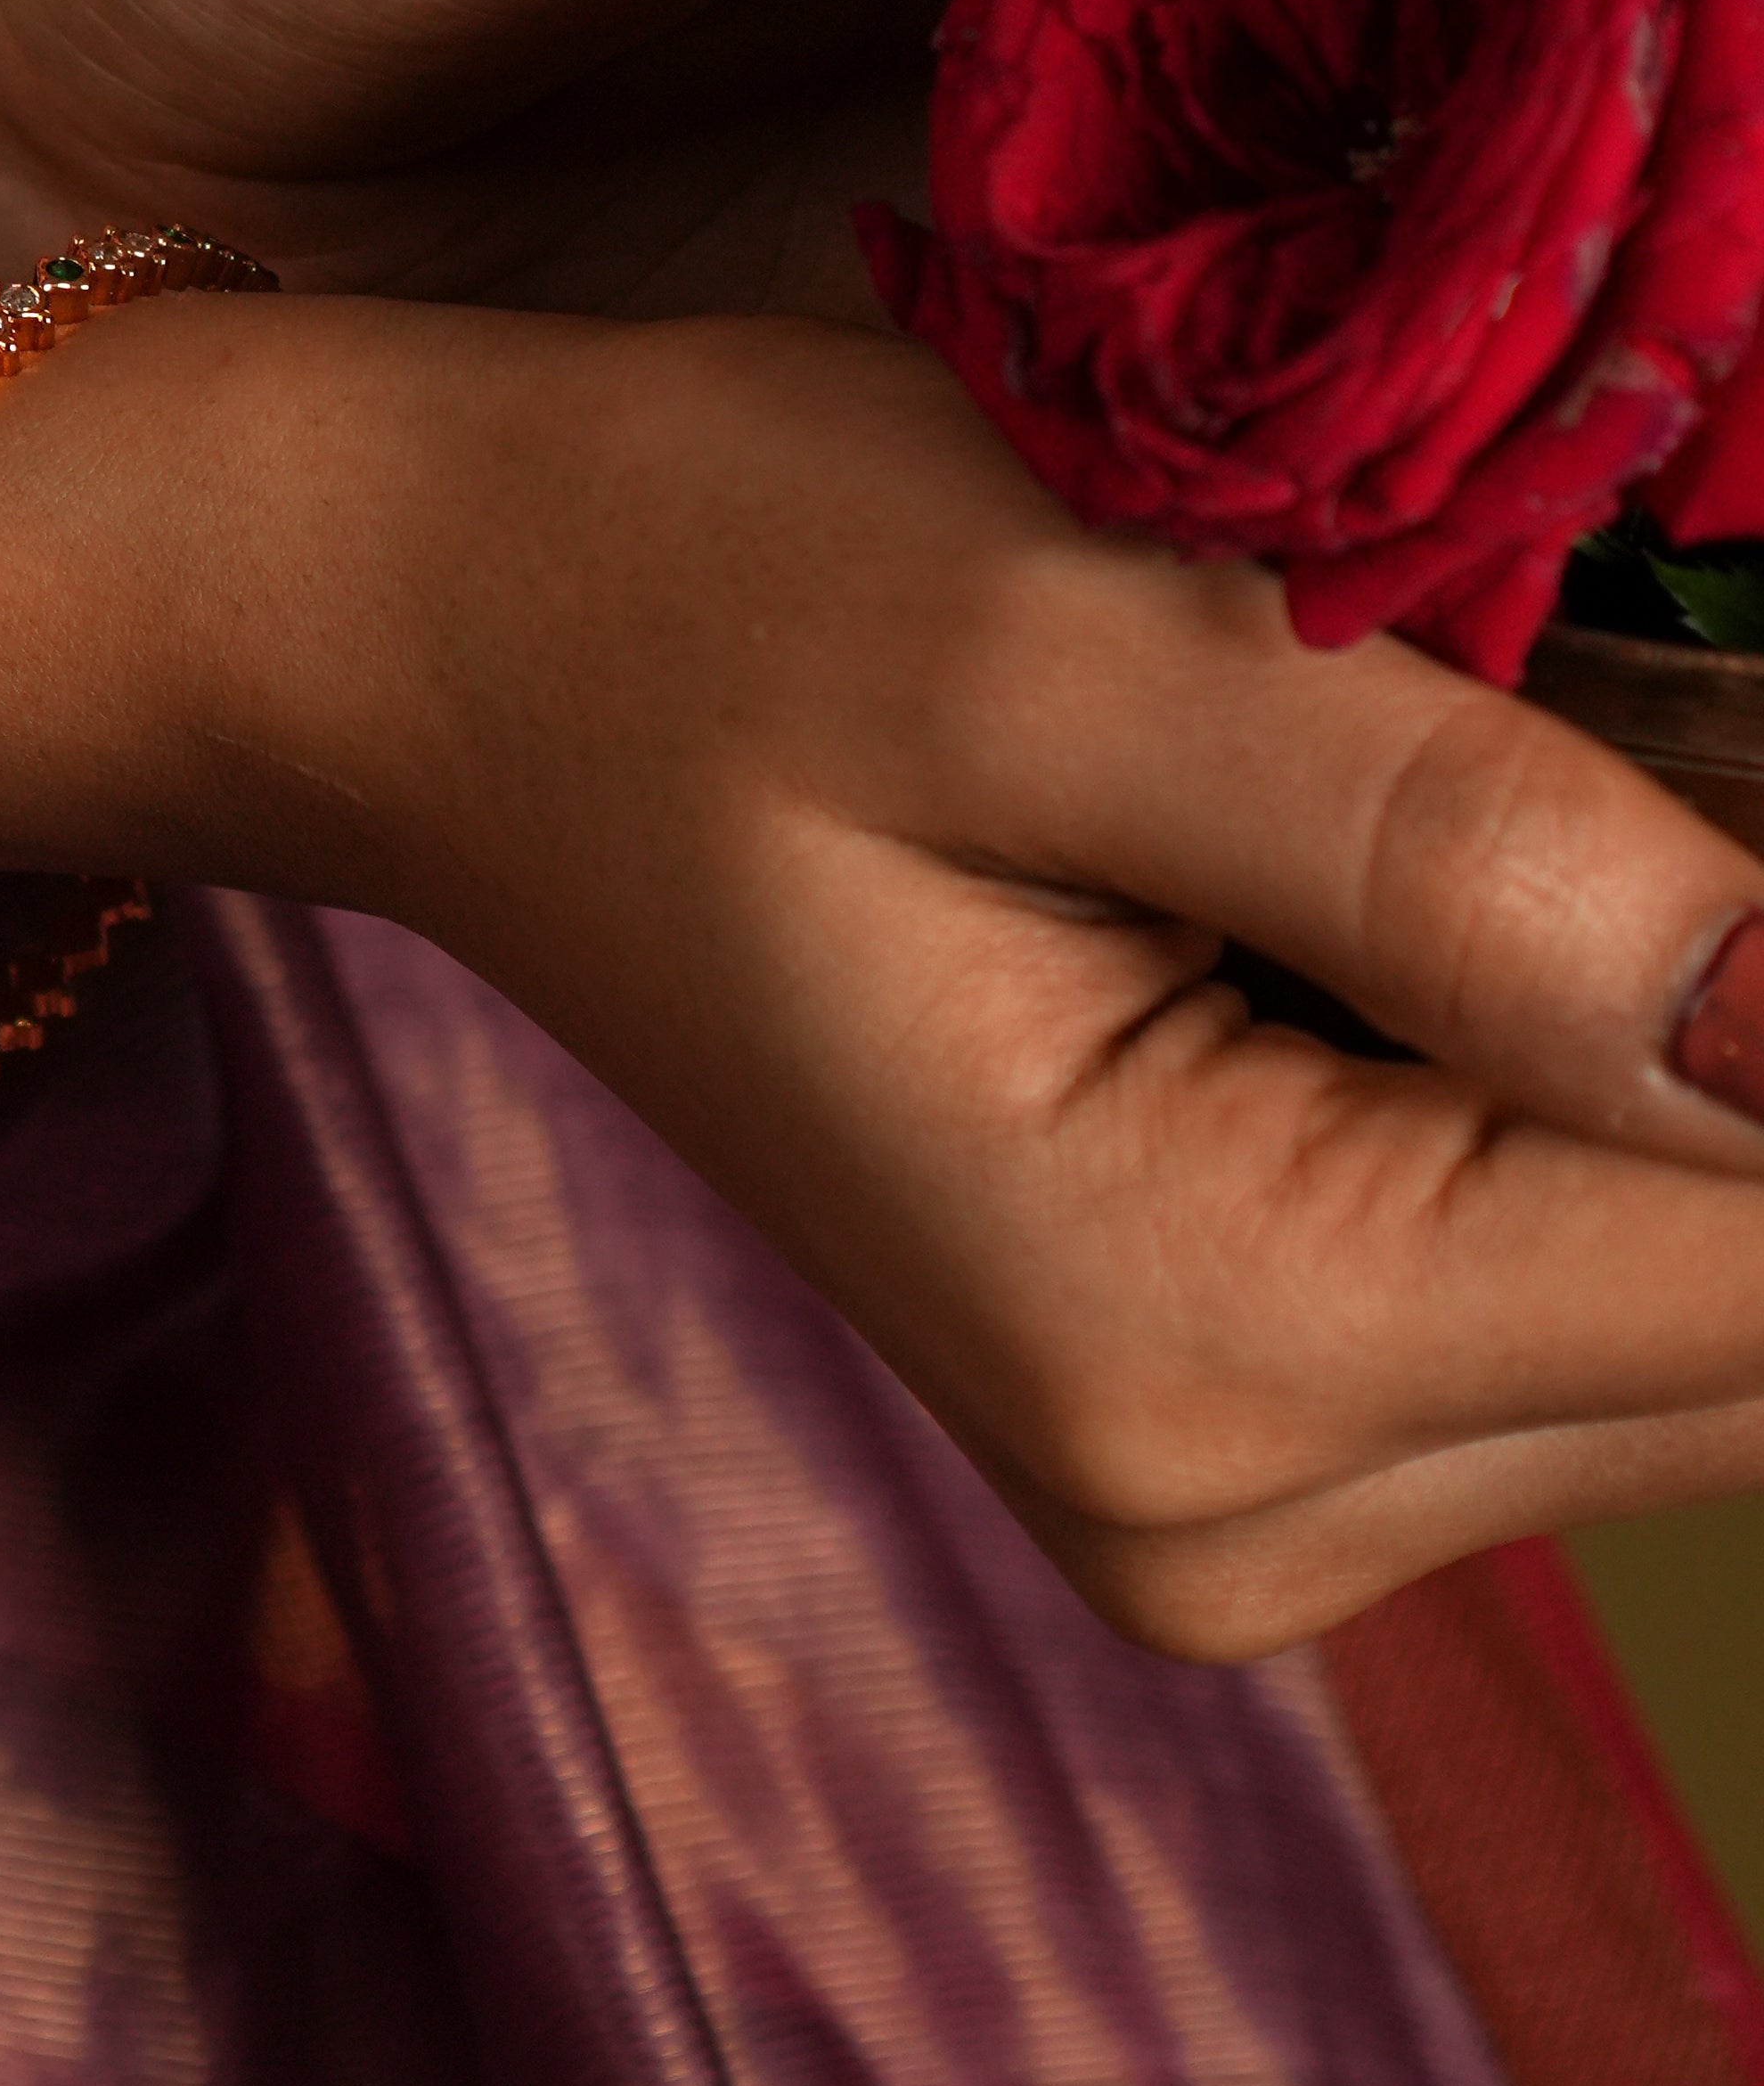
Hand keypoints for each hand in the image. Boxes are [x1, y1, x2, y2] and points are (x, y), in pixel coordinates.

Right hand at [192, 293, 1763, 1653]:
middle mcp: (1228, 1506)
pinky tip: (1372, 871)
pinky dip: (1574, 1059)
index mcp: (1186, 1335)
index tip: (1665, 712)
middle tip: (1533, 687)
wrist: (451, 649)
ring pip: (1711, 1297)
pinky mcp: (1240, 1410)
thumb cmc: (695, 578)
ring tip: (1407, 760)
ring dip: (1669, 1016)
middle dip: (1753, 992)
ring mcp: (1230, 1488)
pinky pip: (1580, 1275)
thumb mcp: (1044, 626)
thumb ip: (1455, 849)